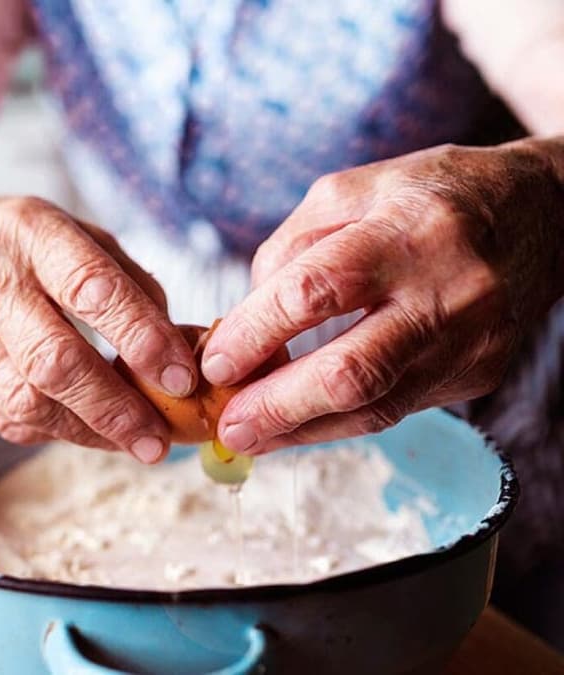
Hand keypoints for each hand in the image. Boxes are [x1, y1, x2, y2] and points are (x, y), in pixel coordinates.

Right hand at [0, 190, 197, 461]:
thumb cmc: (20, 245)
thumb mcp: (78, 235)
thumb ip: (132, 287)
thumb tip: (183, 351)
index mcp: (30, 232)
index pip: (90, 289)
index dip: (140, 338)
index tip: (182, 378)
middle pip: (53, 360)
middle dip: (115, 407)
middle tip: (160, 438)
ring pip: (27, 402)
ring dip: (90, 430)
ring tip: (137, 442)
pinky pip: (10, 419)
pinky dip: (60, 430)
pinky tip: (92, 429)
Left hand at [202, 141, 563, 453]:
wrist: (539, 215)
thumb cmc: (424, 198)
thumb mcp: (349, 193)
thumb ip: (288, 251)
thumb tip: (241, 326)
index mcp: (408, 230)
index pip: (317, 290)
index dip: (256, 332)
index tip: (215, 361)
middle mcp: (448, 291)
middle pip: (354, 370)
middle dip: (278, 405)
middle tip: (228, 424)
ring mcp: (470, 341)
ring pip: (376, 407)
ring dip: (302, 430)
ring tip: (248, 437)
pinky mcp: (478, 375)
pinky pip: (395, 410)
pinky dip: (337, 422)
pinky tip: (295, 426)